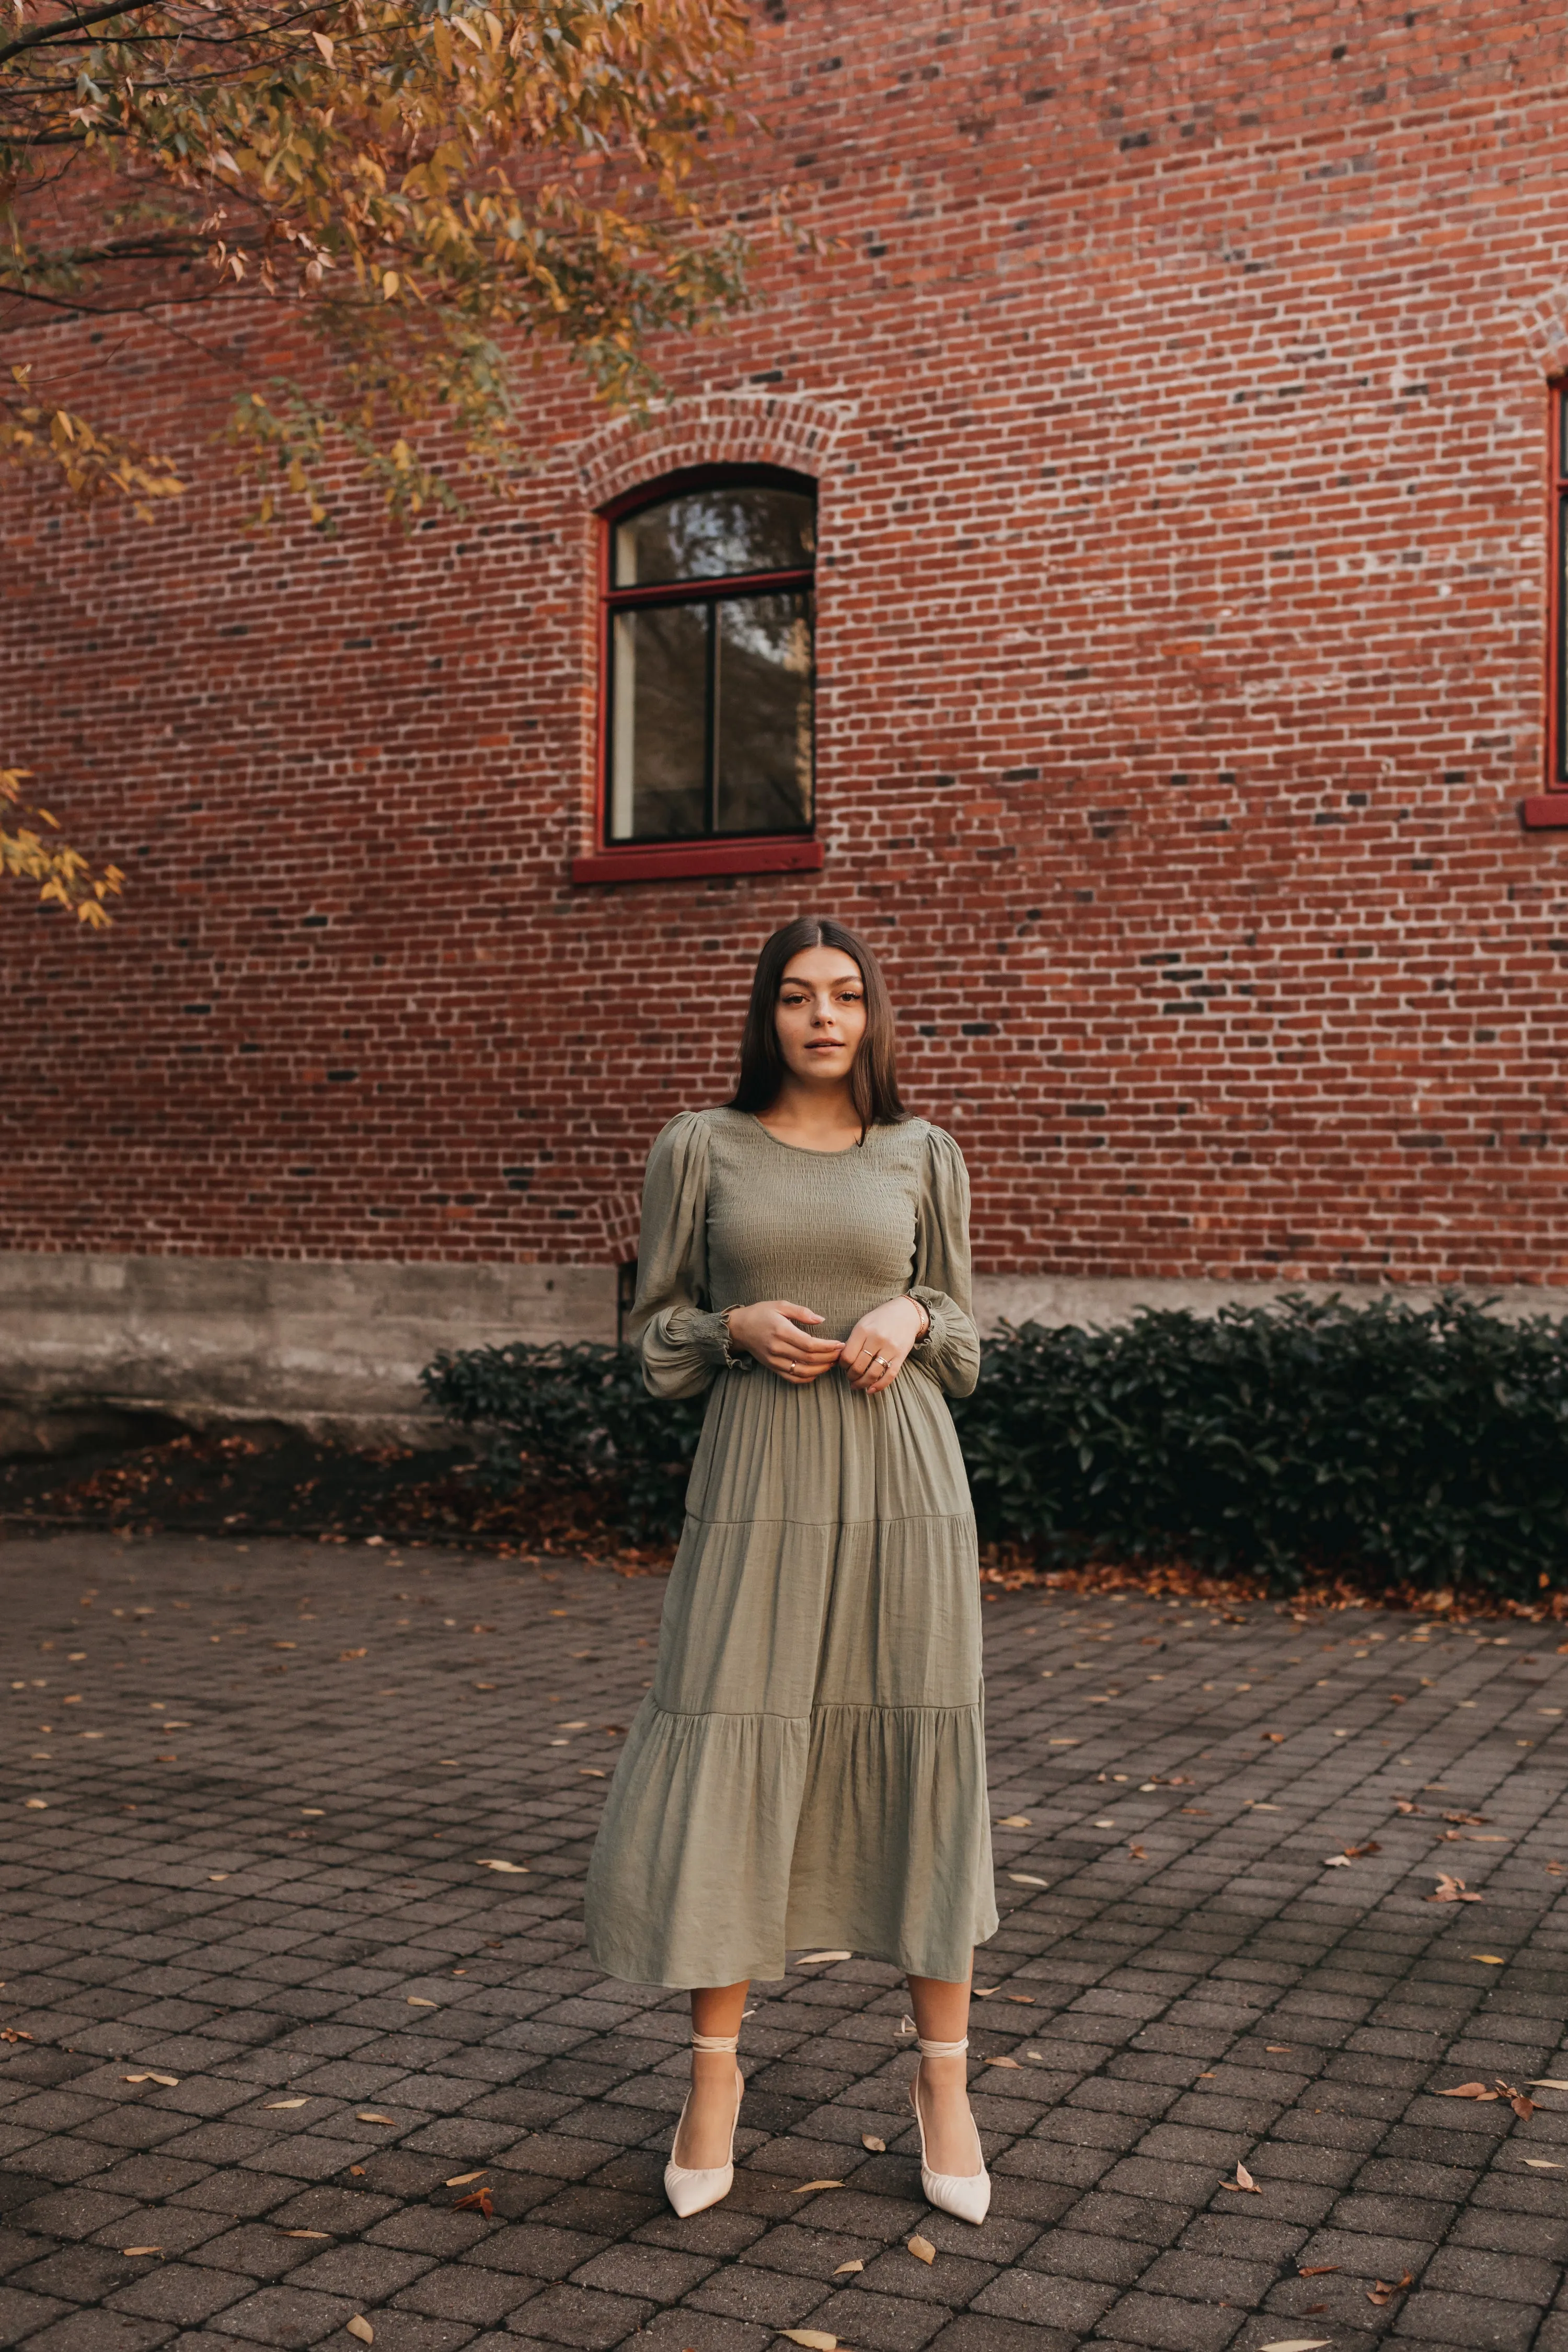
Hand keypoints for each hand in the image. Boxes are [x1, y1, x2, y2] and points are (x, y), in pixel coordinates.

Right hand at [726, 1300, 842, 1383]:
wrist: (739, 1328)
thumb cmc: (760, 1313)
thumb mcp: (780, 1305)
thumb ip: (801, 1312)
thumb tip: (821, 1319)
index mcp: (781, 1331)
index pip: (810, 1344)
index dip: (827, 1347)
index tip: (840, 1344)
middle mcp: (777, 1348)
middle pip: (809, 1359)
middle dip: (829, 1357)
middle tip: (841, 1354)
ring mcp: (774, 1360)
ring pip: (802, 1371)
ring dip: (821, 1369)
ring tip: (832, 1362)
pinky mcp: (772, 1367)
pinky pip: (792, 1378)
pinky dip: (807, 1378)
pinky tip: (817, 1371)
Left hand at [842, 1296, 925, 1393]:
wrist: (906, 1312)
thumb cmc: (880, 1319)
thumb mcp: (863, 1323)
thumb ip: (853, 1340)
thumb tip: (842, 1360)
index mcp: (863, 1330)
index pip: (847, 1356)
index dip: (843, 1365)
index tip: (843, 1366)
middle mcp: (877, 1339)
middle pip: (858, 1367)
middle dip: (851, 1376)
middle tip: (850, 1377)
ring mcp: (890, 1348)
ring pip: (873, 1373)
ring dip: (862, 1383)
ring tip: (857, 1385)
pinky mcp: (901, 1355)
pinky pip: (889, 1375)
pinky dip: (879, 1386)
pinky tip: (871, 1390)